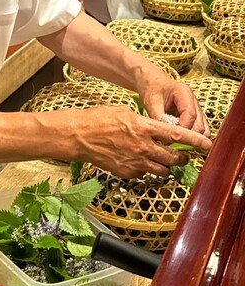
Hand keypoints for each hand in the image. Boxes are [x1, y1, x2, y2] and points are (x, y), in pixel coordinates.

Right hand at [67, 105, 210, 178]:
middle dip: (183, 157)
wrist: (78, 136)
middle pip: (174, 157)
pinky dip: (147, 169)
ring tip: (164, 159)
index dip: (194, 141)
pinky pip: (145, 174)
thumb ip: (143, 121)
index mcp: (143, 127)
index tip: (206, 144)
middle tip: (184, 155)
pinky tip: (140, 160)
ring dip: (167, 165)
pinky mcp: (127, 172)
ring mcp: (135, 161)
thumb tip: (155, 127)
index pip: (176, 135)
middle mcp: (142, 146)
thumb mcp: (124, 111)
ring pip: (163, 170)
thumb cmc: (98, 119)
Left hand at [137, 76, 209, 135]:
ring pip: (203, 129)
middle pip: (199, 125)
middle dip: (187, 136)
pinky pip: (200, 130)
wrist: (153, 82)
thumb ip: (158, 117)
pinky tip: (180, 139)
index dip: (183, 129)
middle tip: (172, 142)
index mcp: (184, 93)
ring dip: (191, 138)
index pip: (190, 114)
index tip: (172, 137)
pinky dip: (192, 137)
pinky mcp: (195, 116)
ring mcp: (196, 108)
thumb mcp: (151, 101)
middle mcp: (193, 101)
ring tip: (176, 142)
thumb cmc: (152, 88)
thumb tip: (164, 135)